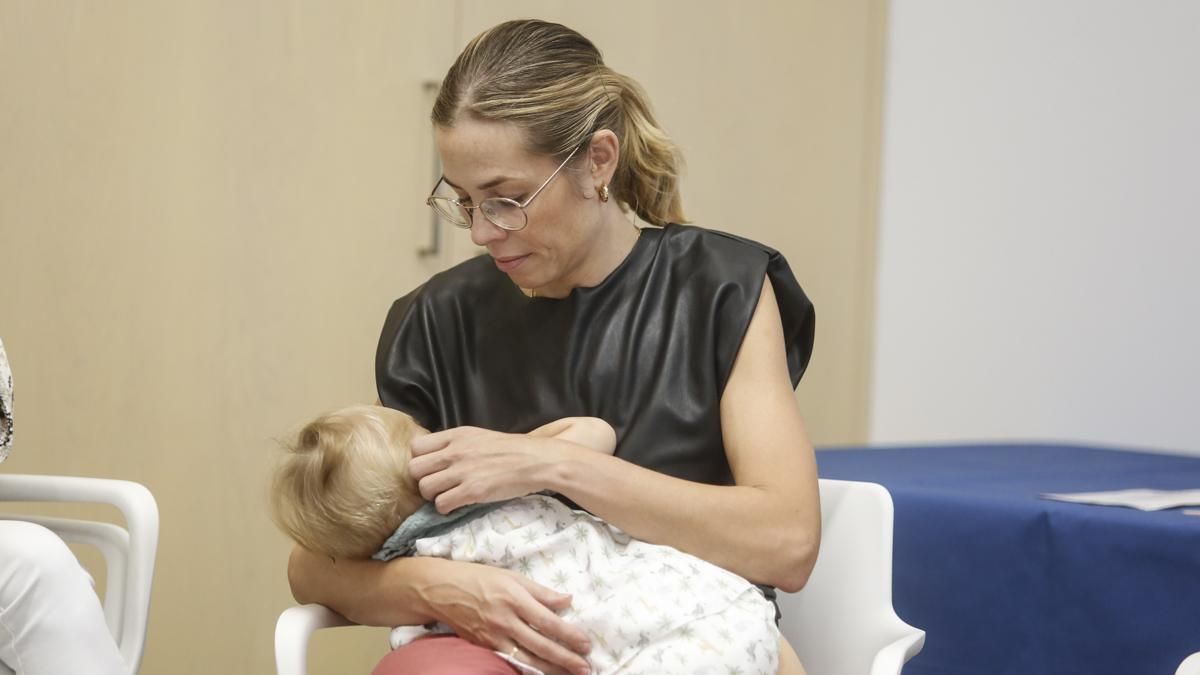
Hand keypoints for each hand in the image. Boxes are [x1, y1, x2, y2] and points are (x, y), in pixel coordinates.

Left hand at [409, 426, 573, 511]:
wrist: (536, 461)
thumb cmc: (511, 449)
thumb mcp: (479, 436)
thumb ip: (457, 444)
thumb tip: (437, 456)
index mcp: (456, 435)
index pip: (416, 447)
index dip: (420, 460)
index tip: (431, 469)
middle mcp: (455, 451)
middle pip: (415, 469)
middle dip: (422, 480)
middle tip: (437, 485)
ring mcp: (462, 471)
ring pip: (425, 488)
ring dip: (433, 496)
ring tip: (448, 496)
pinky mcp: (472, 491)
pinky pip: (441, 504)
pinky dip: (445, 508)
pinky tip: (457, 505)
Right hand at [419, 559, 591, 674]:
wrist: (440, 590)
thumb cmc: (477, 577)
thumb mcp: (511, 576)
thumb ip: (540, 591)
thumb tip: (567, 599)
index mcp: (514, 598)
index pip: (548, 621)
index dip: (569, 634)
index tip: (586, 643)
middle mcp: (505, 620)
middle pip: (540, 645)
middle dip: (565, 658)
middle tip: (586, 667)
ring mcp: (493, 637)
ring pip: (527, 659)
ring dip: (551, 669)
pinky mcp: (484, 647)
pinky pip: (510, 662)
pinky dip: (527, 670)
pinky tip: (541, 674)